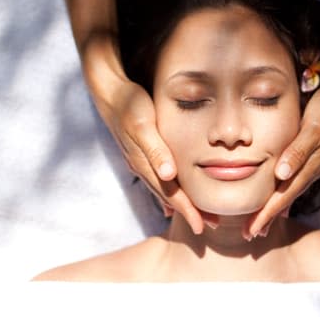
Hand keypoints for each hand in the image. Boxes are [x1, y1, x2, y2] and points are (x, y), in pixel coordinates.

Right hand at [104, 78, 204, 233]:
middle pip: (168, 196)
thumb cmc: (130, 105)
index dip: (187, 210)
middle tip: (211, 226)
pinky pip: (156, 180)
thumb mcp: (143, 124)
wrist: (109, 93)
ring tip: (197, 216)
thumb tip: (169, 175)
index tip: (202, 226)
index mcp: (145, 163)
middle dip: (189, 212)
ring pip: (163, 189)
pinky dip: (166, 192)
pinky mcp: (139, 154)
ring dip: (180, 204)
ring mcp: (139, 161)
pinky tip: (170, 200)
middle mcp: (142, 166)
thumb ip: (156, 149)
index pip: (171, 193)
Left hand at [244, 79, 319, 238]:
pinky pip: (298, 180)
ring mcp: (316, 164)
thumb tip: (281, 175)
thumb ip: (298, 150)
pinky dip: (287, 192)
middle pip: (287, 199)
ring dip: (276, 207)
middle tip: (249, 235)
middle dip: (268, 217)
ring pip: (292, 191)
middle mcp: (313, 169)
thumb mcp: (314, 126)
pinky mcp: (317, 156)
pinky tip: (282, 195)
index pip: (284, 196)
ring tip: (261, 222)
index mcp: (310, 165)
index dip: (267, 214)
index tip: (251, 231)